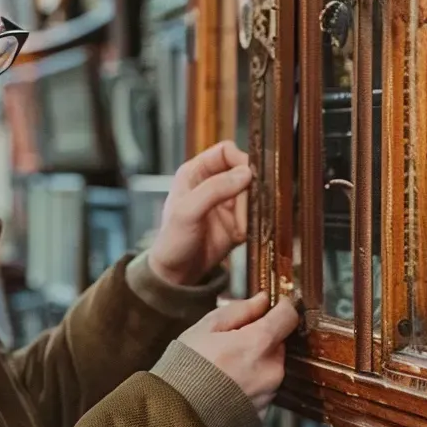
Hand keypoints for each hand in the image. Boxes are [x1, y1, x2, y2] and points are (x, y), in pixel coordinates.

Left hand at [149, 141, 251, 285]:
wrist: (177, 274)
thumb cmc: (172, 240)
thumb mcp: (188, 211)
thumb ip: (214, 189)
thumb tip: (246, 174)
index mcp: (196, 172)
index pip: (226, 151)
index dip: (240, 161)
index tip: (248, 179)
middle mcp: (212, 183)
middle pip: (244, 173)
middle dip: (246, 193)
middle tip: (241, 214)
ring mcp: (226, 202)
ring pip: (252, 194)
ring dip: (249, 212)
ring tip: (237, 230)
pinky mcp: (237, 220)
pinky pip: (254, 213)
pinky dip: (251, 224)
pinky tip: (238, 237)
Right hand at [177, 293, 298, 413]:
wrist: (177, 417)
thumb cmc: (186, 369)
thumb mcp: (206, 328)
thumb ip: (239, 310)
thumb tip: (261, 300)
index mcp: (259, 343)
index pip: (288, 316)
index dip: (281, 307)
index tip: (273, 305)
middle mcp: (271, 369)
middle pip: (277, 344)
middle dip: (260, 339)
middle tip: (231, 342)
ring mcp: (269, 394)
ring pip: (270, 367)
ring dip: (255, 362)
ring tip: (224, 368)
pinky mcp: (263, 413)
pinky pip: (262, 390)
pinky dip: (250, 385)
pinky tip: (227, 386)